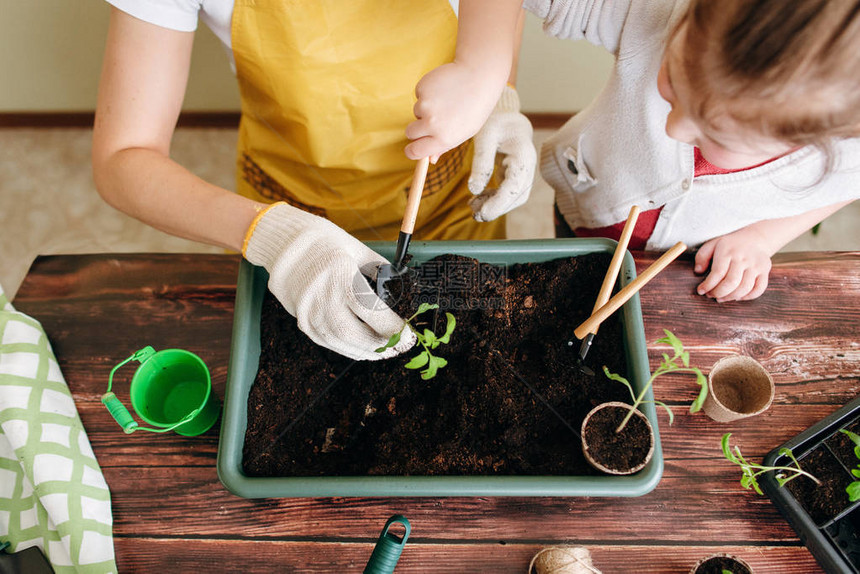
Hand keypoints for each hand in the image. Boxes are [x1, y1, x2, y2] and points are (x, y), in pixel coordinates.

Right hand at [243, 203, 415, 359]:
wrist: (283, 243)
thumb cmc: (326, 242)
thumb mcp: (358, 250)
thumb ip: (381, 272)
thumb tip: (403, 294)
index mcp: (339, 274)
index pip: (370, 309)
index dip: (392, 327)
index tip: (408, 334)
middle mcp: (320, 295)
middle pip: (352, 333)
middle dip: (380, 344)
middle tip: (399, 347)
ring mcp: (307, 310)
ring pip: (338, 342)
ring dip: (365, 351)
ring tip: (385, 351)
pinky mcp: (300, 320)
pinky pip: (326, 342)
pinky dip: (347, 349)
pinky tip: (363, 349)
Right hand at [405, 61, 503, 160]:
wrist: (479, 76)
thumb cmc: (475, 107)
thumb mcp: (465, 132)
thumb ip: (444, 146)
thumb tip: (430, 159)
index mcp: (443, 138)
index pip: (414, 152)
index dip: (412, 151)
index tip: (413, 148)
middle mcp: (432, 123)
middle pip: (410, 132)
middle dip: (417, 129)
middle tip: (433, 120)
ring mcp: (425, 105)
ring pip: (416, 112)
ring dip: (426, 108)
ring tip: (446, 100)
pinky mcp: (422, 88)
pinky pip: (419, 95)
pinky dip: (427, 93)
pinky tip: (443, 89)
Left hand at [468, 86, 535, 221]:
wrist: (507, 119)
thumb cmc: (496, 123)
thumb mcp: (484, 137)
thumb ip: (481, 162)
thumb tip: (474, 190)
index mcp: (523, 155)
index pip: (515, 185)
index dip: (500, 202)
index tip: (484, 212)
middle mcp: (528, 167)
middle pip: (517, 196)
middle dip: (497, 208)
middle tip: (475, 214)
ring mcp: (524, 173)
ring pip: (514, 198)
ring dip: (495, 206)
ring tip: (473, 207)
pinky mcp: (516, 178)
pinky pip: (508, 194)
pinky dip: (494, 200)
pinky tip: (477, 200)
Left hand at [694, 228, 774, 301]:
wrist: (754, 238)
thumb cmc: (729, 245)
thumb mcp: (712, 244)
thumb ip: (702, 256)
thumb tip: (698, 271)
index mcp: (728, 251)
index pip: (718, 273)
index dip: (708, 285)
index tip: (701, 291)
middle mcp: (743, 258)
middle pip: (731, 282)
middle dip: (718, 293)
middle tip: (711, 295)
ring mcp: (756, 265)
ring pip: (745, 288)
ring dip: (731, 297)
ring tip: (721, 298)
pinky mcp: (765, 271)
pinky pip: (759, 288)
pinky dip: (748, 297)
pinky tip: (738, 297)